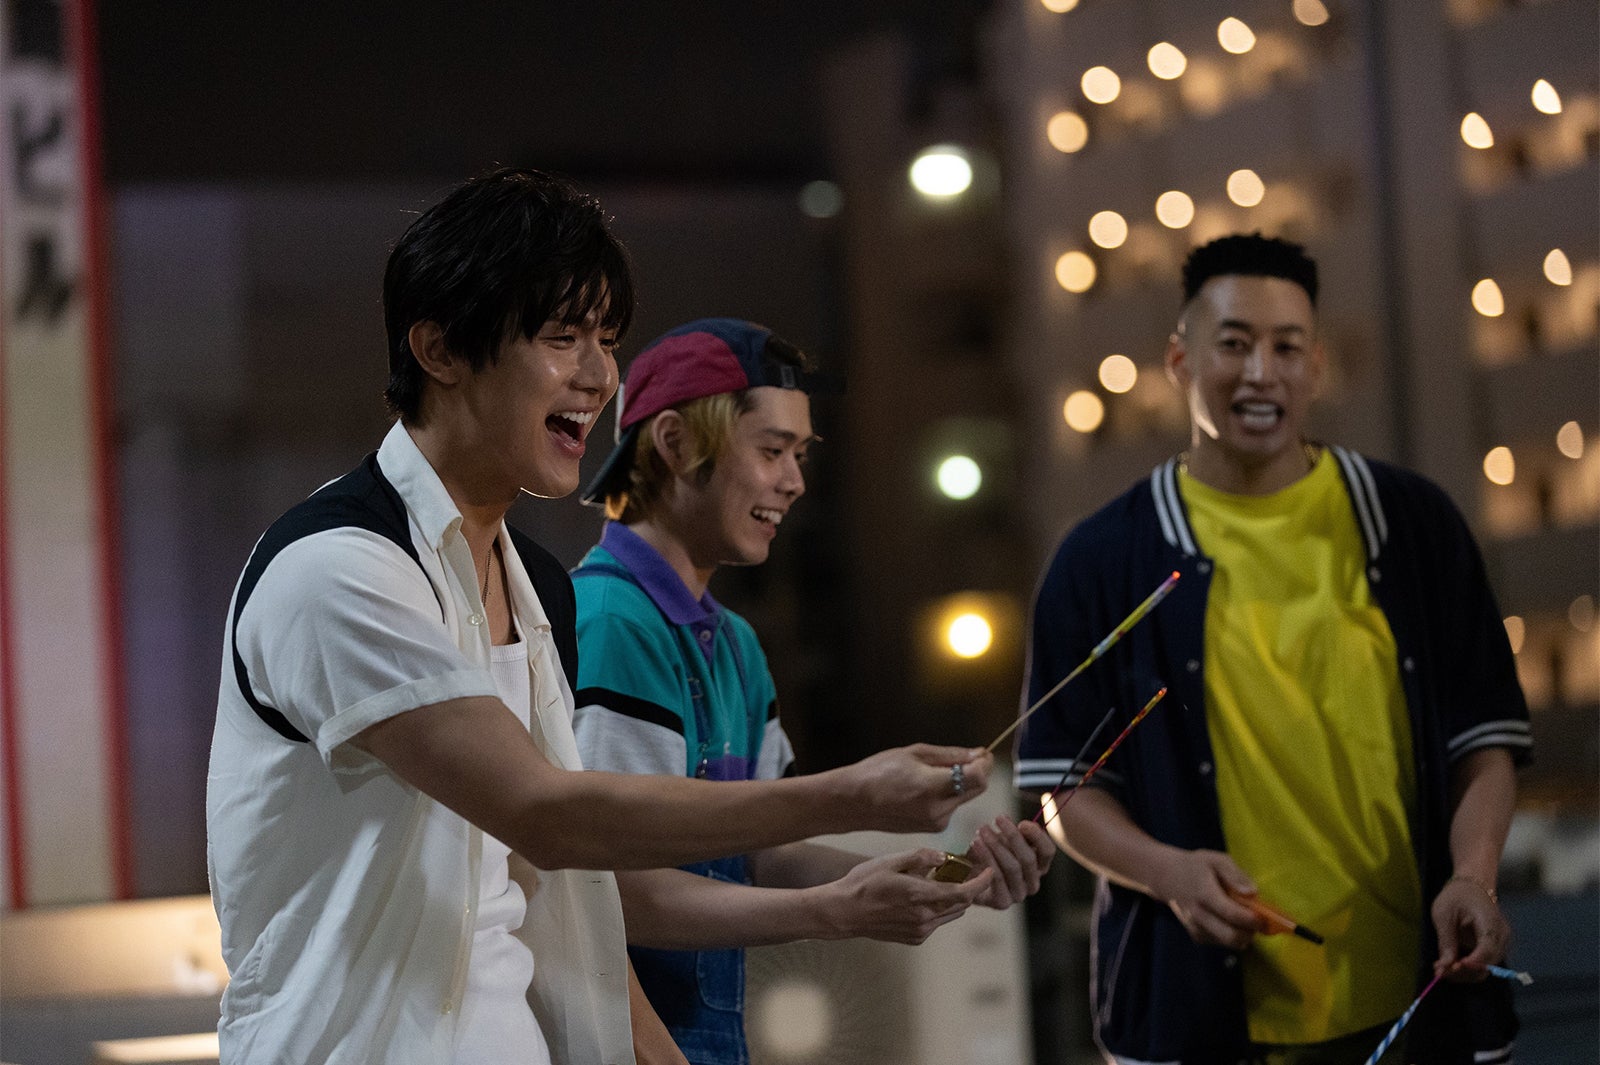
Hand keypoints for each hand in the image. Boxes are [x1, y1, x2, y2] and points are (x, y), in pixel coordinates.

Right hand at [819, 848, 994, 943]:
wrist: (843, 913)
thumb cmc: (864, 883)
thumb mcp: (890, 861)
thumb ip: (920, 857)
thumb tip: (945, 856)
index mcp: (920, 897)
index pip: (962, 893)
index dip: (981, 883)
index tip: (989, 870)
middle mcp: (924, 919)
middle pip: (961, 905)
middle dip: (970, 888)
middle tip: (968, 870)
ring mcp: (920, 931)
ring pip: (950, 914)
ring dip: (954, 898)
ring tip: (945, 880)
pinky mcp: (914, 938)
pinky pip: (937, 922)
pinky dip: (939, 907)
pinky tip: (924, 895)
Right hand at [844, 745, 990, 832]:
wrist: (854, 802)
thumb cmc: (878, 771)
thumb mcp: (914, 753)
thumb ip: (950, 756)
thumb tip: (978, 755)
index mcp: (932, 787)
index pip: (977, 777)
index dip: (985, 764)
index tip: (982, 753)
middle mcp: (938, 809)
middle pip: (977, 790)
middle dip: (978, 772)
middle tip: (971, 757)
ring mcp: (936, 822)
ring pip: (965, 798)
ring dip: (962, 783)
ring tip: (938, 771)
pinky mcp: (932, 828)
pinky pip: (951, 807)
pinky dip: (949, 794)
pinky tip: (928, 786)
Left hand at [967, 815, 1054, 908]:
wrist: (968, 876)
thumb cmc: (991, 854)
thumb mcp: (1006, 839)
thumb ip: (1017, 833)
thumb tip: (1022, 826)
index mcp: (1039, 866)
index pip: (1048, 851)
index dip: (1037, 836)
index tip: (1022, 823)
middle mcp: (1033, 882)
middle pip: (1028, 858)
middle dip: (1013, 836)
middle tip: (997, 819)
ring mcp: (1019, 894)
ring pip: (1012, 867)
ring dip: (996, 845)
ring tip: (982, 830)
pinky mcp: (1003, 902)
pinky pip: (997, 878)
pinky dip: (986, 858)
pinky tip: (975, 844)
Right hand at [1153, 849, 1260, 949]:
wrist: (1166, 877)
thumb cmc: (1195, 866)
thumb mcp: (1216, 860)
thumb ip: (1235, 875)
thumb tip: (1253, 892)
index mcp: (1205, 894)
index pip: (1233, 915)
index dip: (1253, 919)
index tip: (1263, 915)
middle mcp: (1199, 915)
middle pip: (1232, 937)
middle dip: (1250, 932)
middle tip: (1256, 921)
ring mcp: (1196, 927)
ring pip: (1229, 943)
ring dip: (1242, 935)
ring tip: (1242, 918)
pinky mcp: (1196, 936)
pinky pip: (1221, 943)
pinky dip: (1231, 936)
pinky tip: (1228, 921)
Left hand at [1432, 876, 1508, 980]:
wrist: (1472, 887)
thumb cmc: (1456, 896)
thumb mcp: (1443, 914)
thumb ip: (1446, 942)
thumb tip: (1443, 968)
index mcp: (1490, 922)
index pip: (1487, 949)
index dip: (1472, 962)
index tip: (1452, 968)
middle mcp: (1501, 936)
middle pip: (1487, 965)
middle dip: (1463, 972)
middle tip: (1438, 971)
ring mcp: (1500, 944)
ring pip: (1485, 969)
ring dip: (1463, 973)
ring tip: (1440, 968)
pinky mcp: (1494, 949)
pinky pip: (1482, 964)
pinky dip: (1467, 968)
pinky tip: (1450, 964)